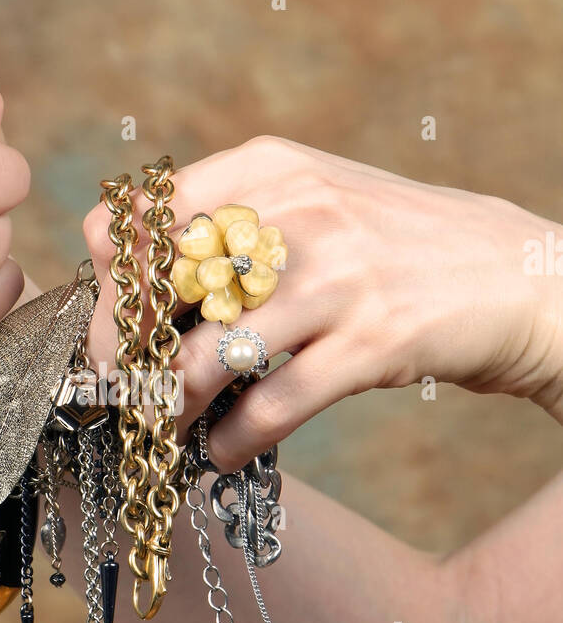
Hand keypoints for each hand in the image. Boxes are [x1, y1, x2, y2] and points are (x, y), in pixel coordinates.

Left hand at [84, 136, 562, 468]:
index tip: (110, 322)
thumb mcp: (316, 198)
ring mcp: (337, 277)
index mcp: (269, 169)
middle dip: (124, 354)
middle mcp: (297, 213)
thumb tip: (131, 278)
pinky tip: (221, 453)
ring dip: (171, 409)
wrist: (515, 276)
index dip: (108, 279)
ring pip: (206, 356)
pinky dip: (232, 441)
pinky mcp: (373, 341)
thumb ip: (234, 220)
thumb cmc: (395, 244)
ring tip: (167, 429)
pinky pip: (272, 405)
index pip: (141, 216)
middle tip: (123, 391)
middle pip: (159, 291)